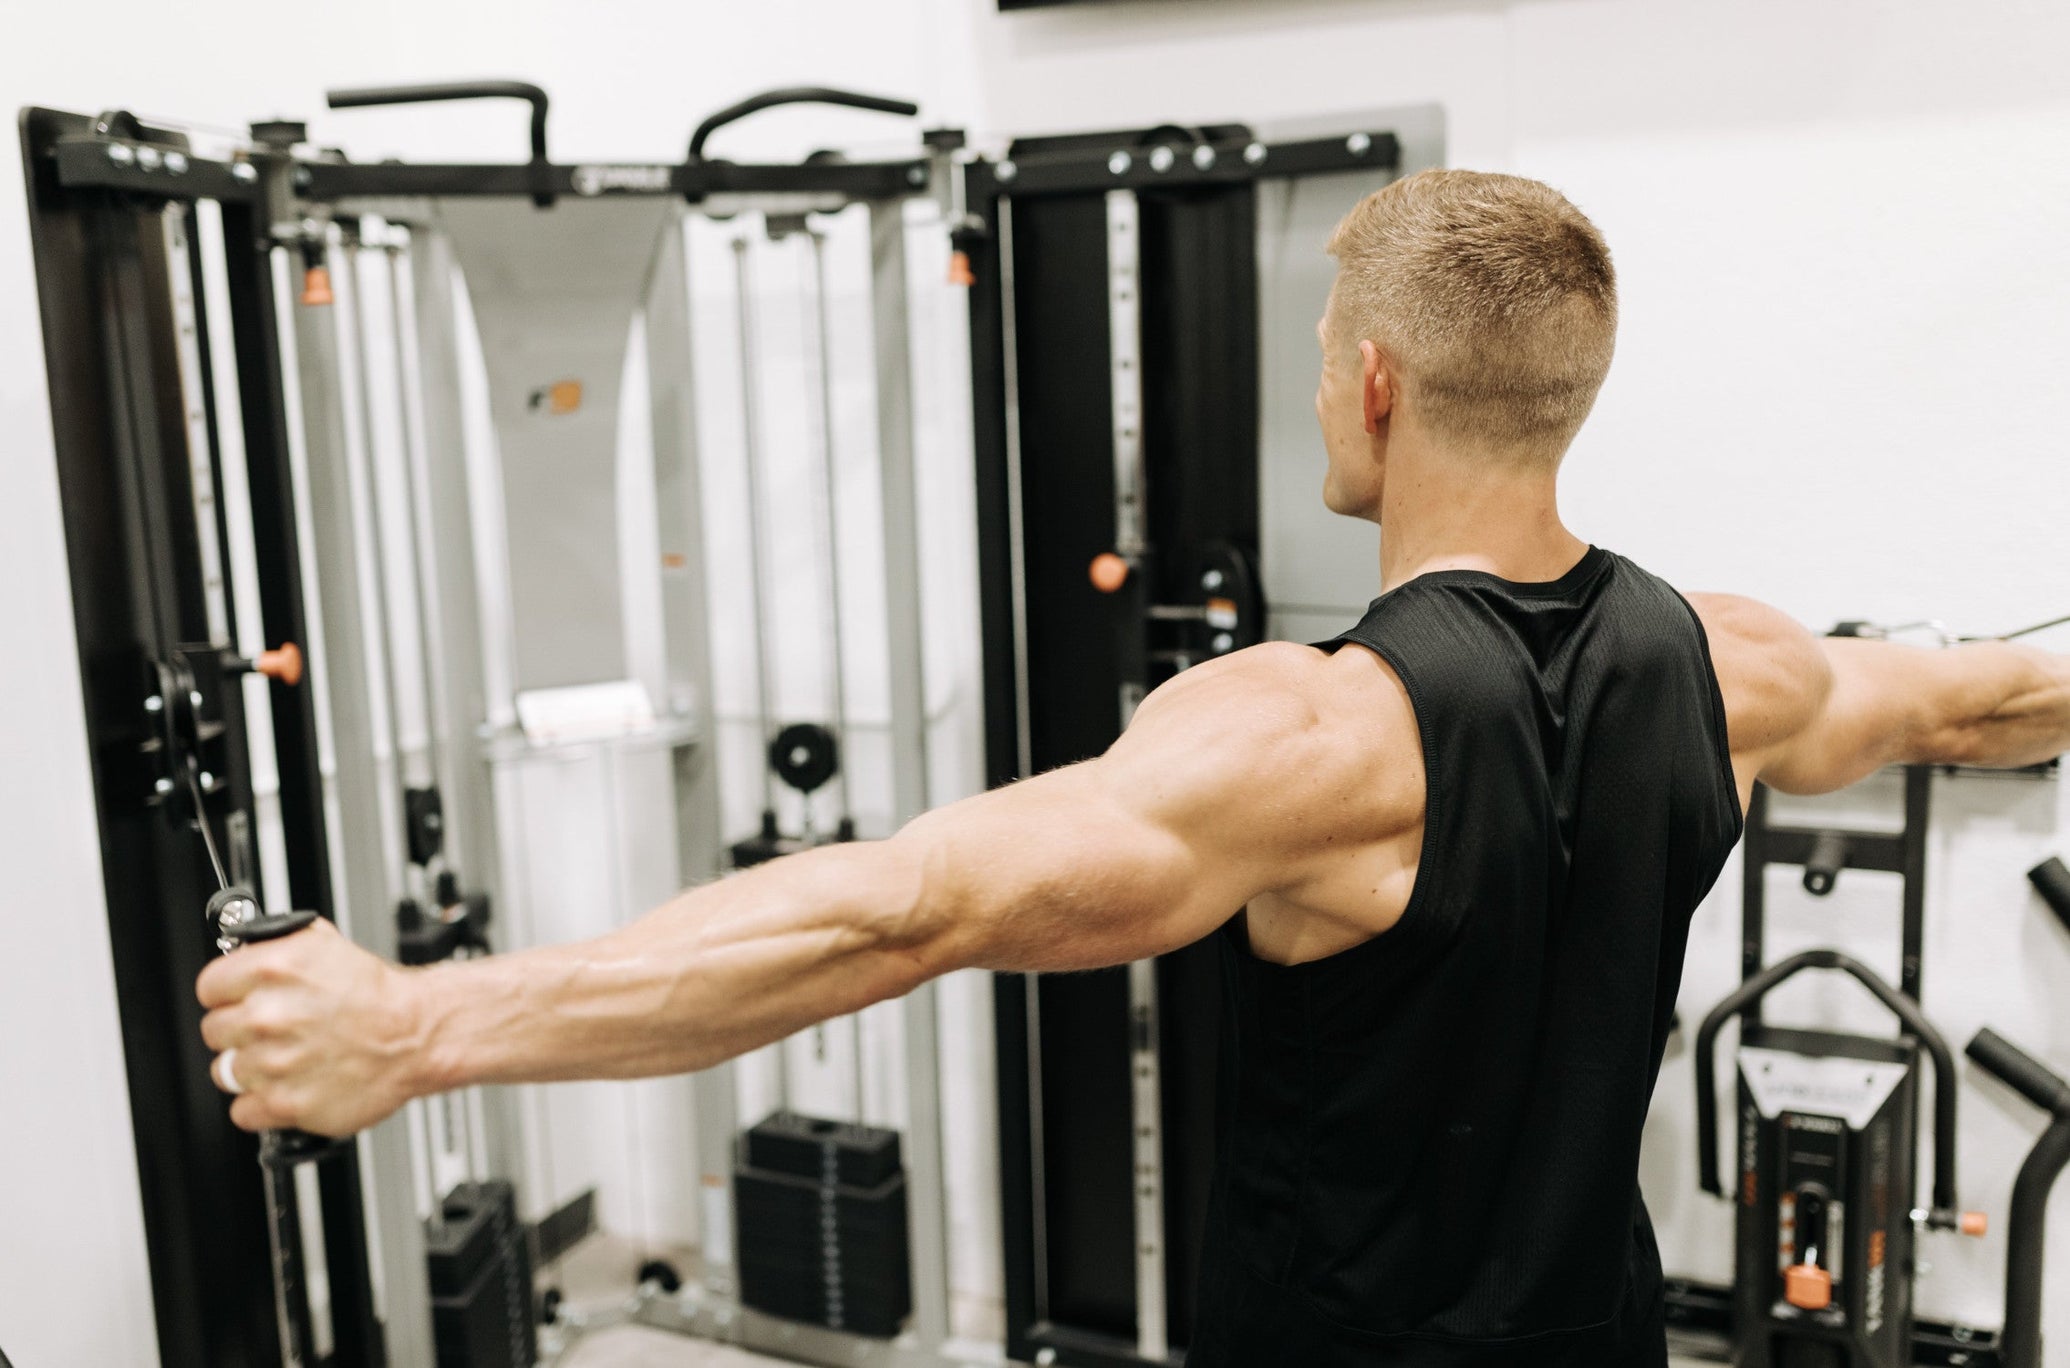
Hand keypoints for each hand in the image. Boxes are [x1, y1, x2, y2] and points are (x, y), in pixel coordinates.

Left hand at [197, 918, 428, 1136]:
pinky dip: (262, 1104)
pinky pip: (243, 1111)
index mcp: (272, 970)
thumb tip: (242, 949)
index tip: (240, 1000)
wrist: (416, 1035)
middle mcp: (267, 1015)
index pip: (209, 988)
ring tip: (286, 1058)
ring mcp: (273, 1063)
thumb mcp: (325, 944)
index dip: (228, 994)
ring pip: (226, 1072)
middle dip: (241, 1031)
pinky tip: (289, 1085)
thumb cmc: (376, 995)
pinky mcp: (284, 1103)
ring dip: (251, 1068)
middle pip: (214, 1031)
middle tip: (275, 1030)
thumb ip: (273, 946)